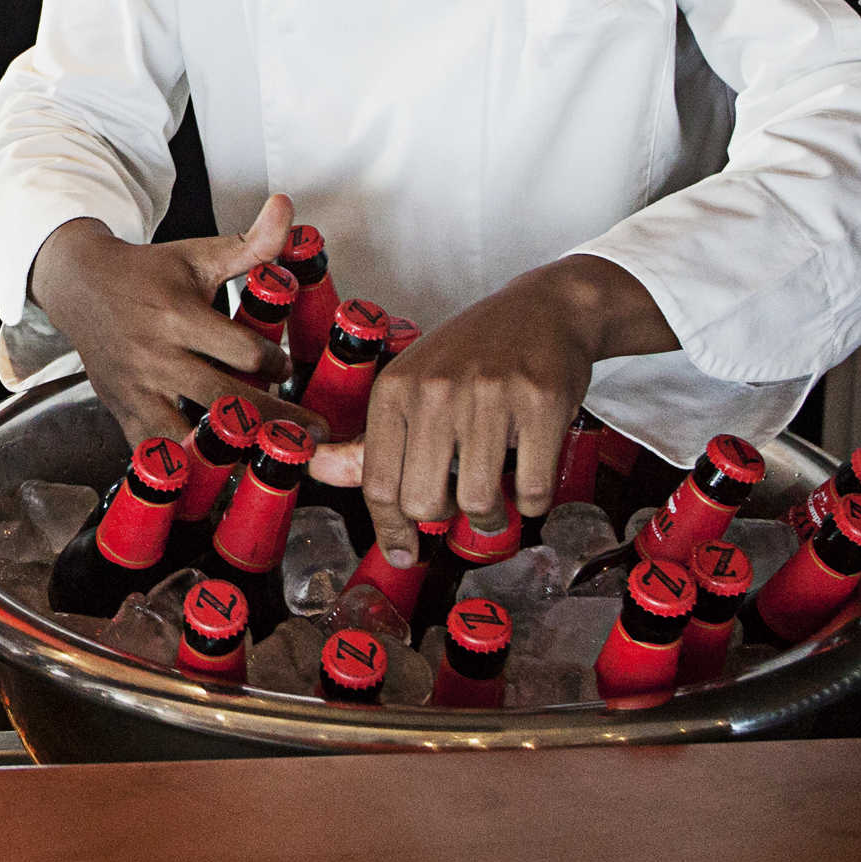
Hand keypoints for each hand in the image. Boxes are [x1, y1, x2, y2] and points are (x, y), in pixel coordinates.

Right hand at [27, 195, 298, 451]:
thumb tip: (287, 208)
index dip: (277, 362)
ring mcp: (138, 391)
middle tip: (312, 434)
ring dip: (229, 454)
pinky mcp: (123, 413)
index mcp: (179, 316)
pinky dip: (184, 470)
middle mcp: (157, 358)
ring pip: (188, 437)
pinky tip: (215, 477)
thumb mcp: (198, 254)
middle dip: (274, 420)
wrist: (81, 287)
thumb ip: (251, 242)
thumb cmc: (148, 274)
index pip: (244, 351)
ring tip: (266, 463)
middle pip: (226, 400)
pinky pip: (155, 454)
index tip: (286, 366)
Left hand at [310, 254, 675, 567]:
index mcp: (394, 389)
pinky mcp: (539, 403)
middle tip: (459, 505)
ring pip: (477, 501)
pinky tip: (528, 480)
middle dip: (444, 519)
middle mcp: (435, 390)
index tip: (403, 551)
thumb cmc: (472, 355)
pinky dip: (532, 502)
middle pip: (424, 502)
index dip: (389, 529)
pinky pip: (531, 488)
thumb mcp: (411, 386)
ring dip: (492, 517)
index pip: (377, 483)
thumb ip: (368, 439)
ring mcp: (489, 395)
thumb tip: (316, 469)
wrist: (544, 309)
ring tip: (498, 499)